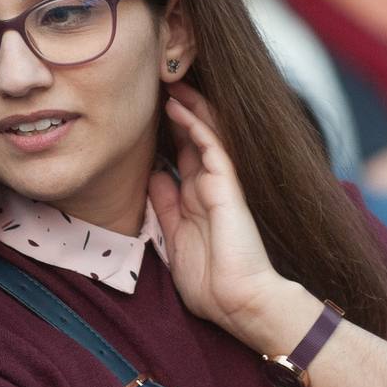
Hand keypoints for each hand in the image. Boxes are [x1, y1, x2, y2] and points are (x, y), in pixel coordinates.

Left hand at [148, 84, 288, 336]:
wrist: (238, 303)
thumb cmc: (209, 283)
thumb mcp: (174, 239)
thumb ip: (166, 206)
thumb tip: (154, 175)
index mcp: (196, 201)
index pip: (182, 158)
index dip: (168, 134)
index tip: (147, 113)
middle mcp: (209, 188)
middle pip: (194, 140)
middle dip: (179, 113)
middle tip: (161, 86)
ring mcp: (220, 186)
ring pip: (205, 136)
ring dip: (189, 108)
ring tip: (172, 83)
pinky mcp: (228, 188)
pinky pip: (212, 149)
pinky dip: (196, 126)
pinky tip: (179, 108)